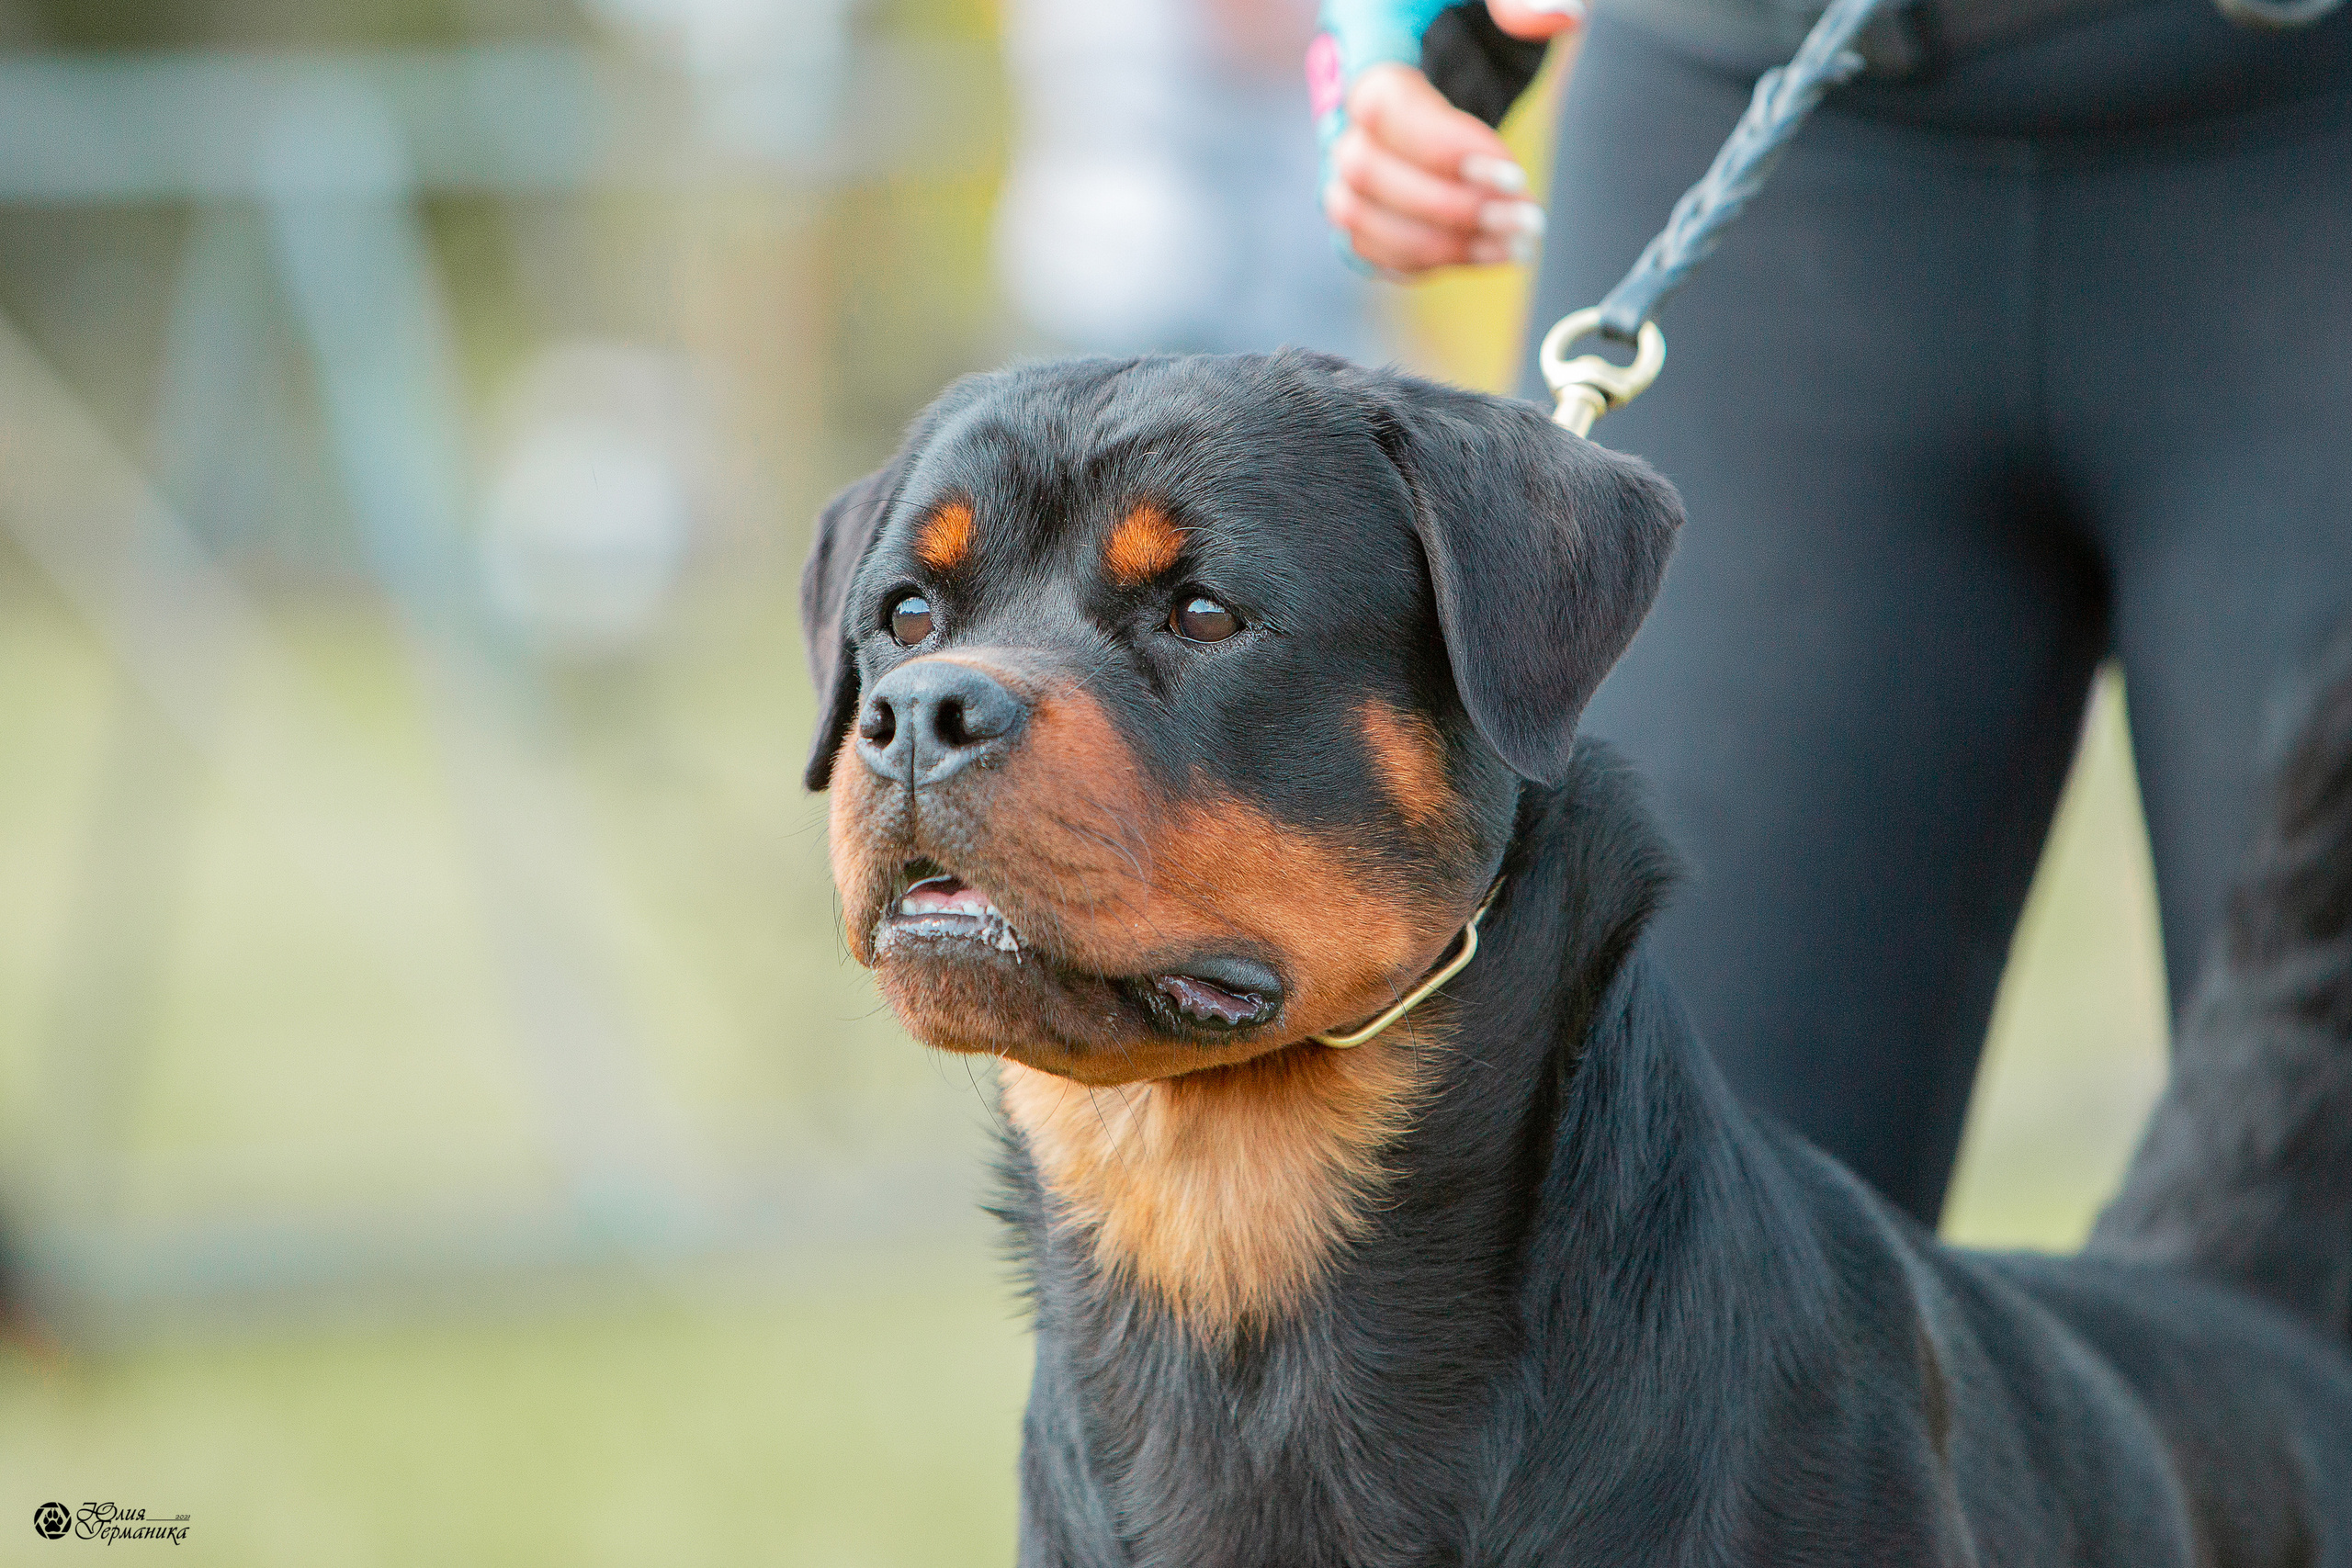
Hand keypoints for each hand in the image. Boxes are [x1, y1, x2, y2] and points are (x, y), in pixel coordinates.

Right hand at [1322, 0, 1582, 274]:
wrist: (1445, 14)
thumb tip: (1560, 17)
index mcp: (1367, 34)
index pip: (1381, 105)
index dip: (1441, 149)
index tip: (1510, 171)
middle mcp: (1340, 97)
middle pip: (1362, 172)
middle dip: (1448, 207)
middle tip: (1525, 215)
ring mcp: (1344, 147)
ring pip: (1355, 218)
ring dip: (1438, 245)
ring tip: (1516, 243)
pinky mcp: (1363, 188)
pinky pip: (1366, 243)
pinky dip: (1423, 261)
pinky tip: (1487, 254)